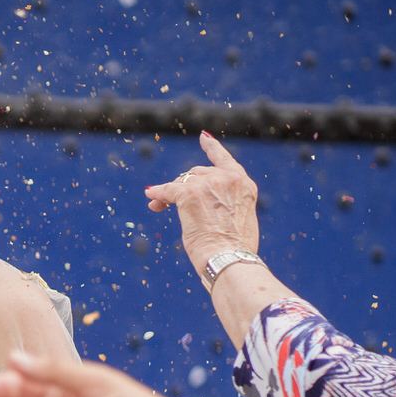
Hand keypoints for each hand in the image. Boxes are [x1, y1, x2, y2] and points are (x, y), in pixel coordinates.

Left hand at [144, 132, 259, 271]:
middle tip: (168, 202)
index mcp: (244, 184)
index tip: (203, 137)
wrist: (229, 258)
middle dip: (183, 186)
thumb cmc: (234, 248)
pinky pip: (167, 191)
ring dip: (168, 194)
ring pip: (181, 182)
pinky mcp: (189, 195)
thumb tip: (202, 205)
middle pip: (196, 174)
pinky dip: (157, 194)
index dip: (212, 148)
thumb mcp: (238, 218)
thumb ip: (226, 203)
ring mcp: (208, 185)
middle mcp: (227, 179)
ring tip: (158, 208)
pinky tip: (151, 198)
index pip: (225, 160)